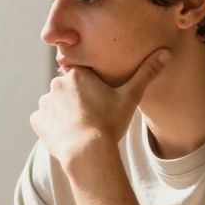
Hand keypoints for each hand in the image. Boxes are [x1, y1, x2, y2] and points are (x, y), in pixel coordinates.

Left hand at [30, 48, 170, 171]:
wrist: (87, 153)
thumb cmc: (109, 123)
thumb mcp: (130, 97)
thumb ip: (146, 73)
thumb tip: (167, 52)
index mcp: (78, 74)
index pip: (83, 75)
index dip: (91, 88)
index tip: (98, 100)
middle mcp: (57, 83)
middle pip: (68, 89)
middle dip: (77, 100)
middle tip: (92, 116)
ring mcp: (45, 102)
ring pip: (56, 104)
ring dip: (64, 112)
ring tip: (80, 127)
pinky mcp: (37, 120)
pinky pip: (44, 120)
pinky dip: (52, 126)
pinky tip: (67, 134)